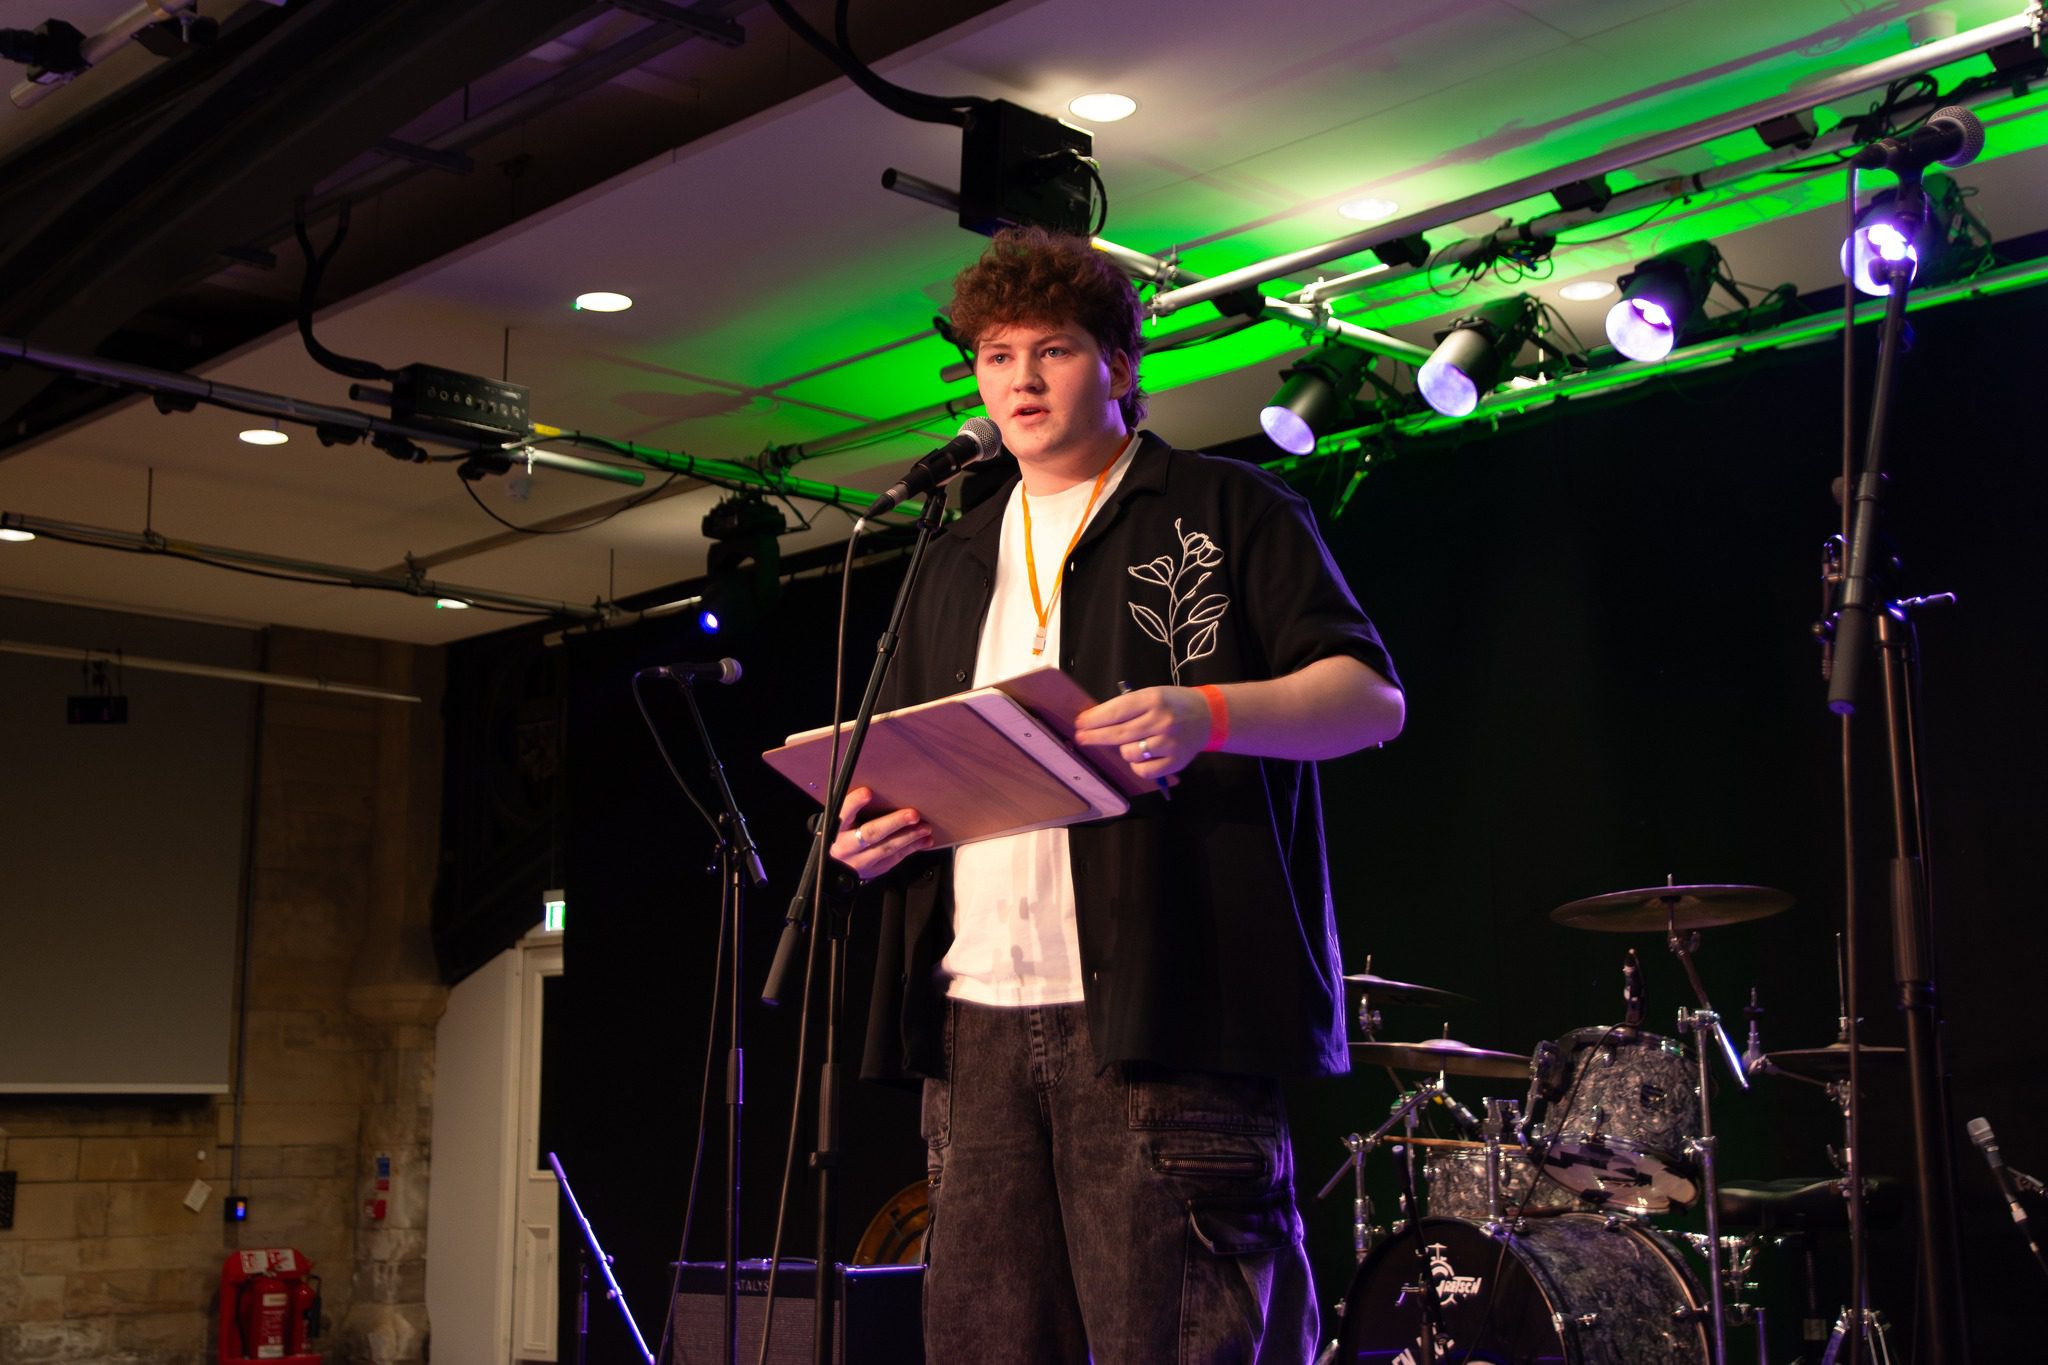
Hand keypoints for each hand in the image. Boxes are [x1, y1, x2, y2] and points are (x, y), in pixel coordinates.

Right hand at [829, 786, 932, 879]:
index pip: (843, 813)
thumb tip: (876, 791)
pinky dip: (911, 848)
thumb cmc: (842, 836)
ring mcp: (859, 861)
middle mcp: (845, 846)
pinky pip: (894, 858)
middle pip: (871, 833)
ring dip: (909, 837)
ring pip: (886, 848)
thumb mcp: (841, 822)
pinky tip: (923, 840)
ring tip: (924, 827)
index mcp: (835, 828)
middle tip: (913, 814)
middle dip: (894, 822)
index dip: (854, 803)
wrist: (836, 866)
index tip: (867, 792)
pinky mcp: (873, 870)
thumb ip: (853, 810)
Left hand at [1072, 685, 1211, 778]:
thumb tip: (1095, 722)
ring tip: (1130, 744)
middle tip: (1081, 739)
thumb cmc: (1173, 704)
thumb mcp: (1152, 695)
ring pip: (1129, 753)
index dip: (1094, 718)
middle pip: (1119, 733)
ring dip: (1123, 751)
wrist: (1208, 716)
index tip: (1079, 723)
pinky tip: (1140, 758)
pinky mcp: (1175, 762)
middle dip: (1095, 736)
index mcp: (1153, 699)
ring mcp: (1169, 743)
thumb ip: (1128, 707)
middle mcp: (1162, 721)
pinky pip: (1143, 770)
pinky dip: (1137, 766)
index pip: (1117, 711)